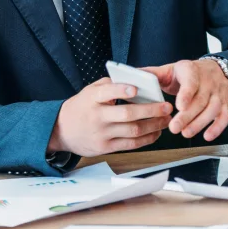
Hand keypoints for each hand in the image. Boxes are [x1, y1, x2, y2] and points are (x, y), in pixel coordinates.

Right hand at [48, 78, 172, 156]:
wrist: (61, 130)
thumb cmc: (81, 107)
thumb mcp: (90, 90)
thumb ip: (110, 85)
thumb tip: (134, 80)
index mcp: (92, 99)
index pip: (107, 92)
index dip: (121, 90)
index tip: (135, 88)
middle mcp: (97, 117)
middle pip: (127, 114)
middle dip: (151, 110)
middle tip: (166, 106)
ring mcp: (102, 134)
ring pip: (133, 131)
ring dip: (153, 125)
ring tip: (165, 119)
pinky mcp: (105, 147)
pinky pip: (130, 144)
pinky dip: (146, 139)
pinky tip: (155, 132)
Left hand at [145, 60, 227, 141]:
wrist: (215, 69)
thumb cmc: (188, 73)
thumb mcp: (171, 69)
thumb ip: (153, 74)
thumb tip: (133, 75)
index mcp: (191, 71)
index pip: (191, 82)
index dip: (186, 94)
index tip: (179, 106)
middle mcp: (207, 82)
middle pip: (200, 100)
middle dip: (188, 116)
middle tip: (174, 128)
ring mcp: (217, 93)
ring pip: (213, 109)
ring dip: (200, 123)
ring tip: (186, 133)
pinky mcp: (225, 104)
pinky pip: (224, 116)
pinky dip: (217, 128)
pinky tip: (207, 136)